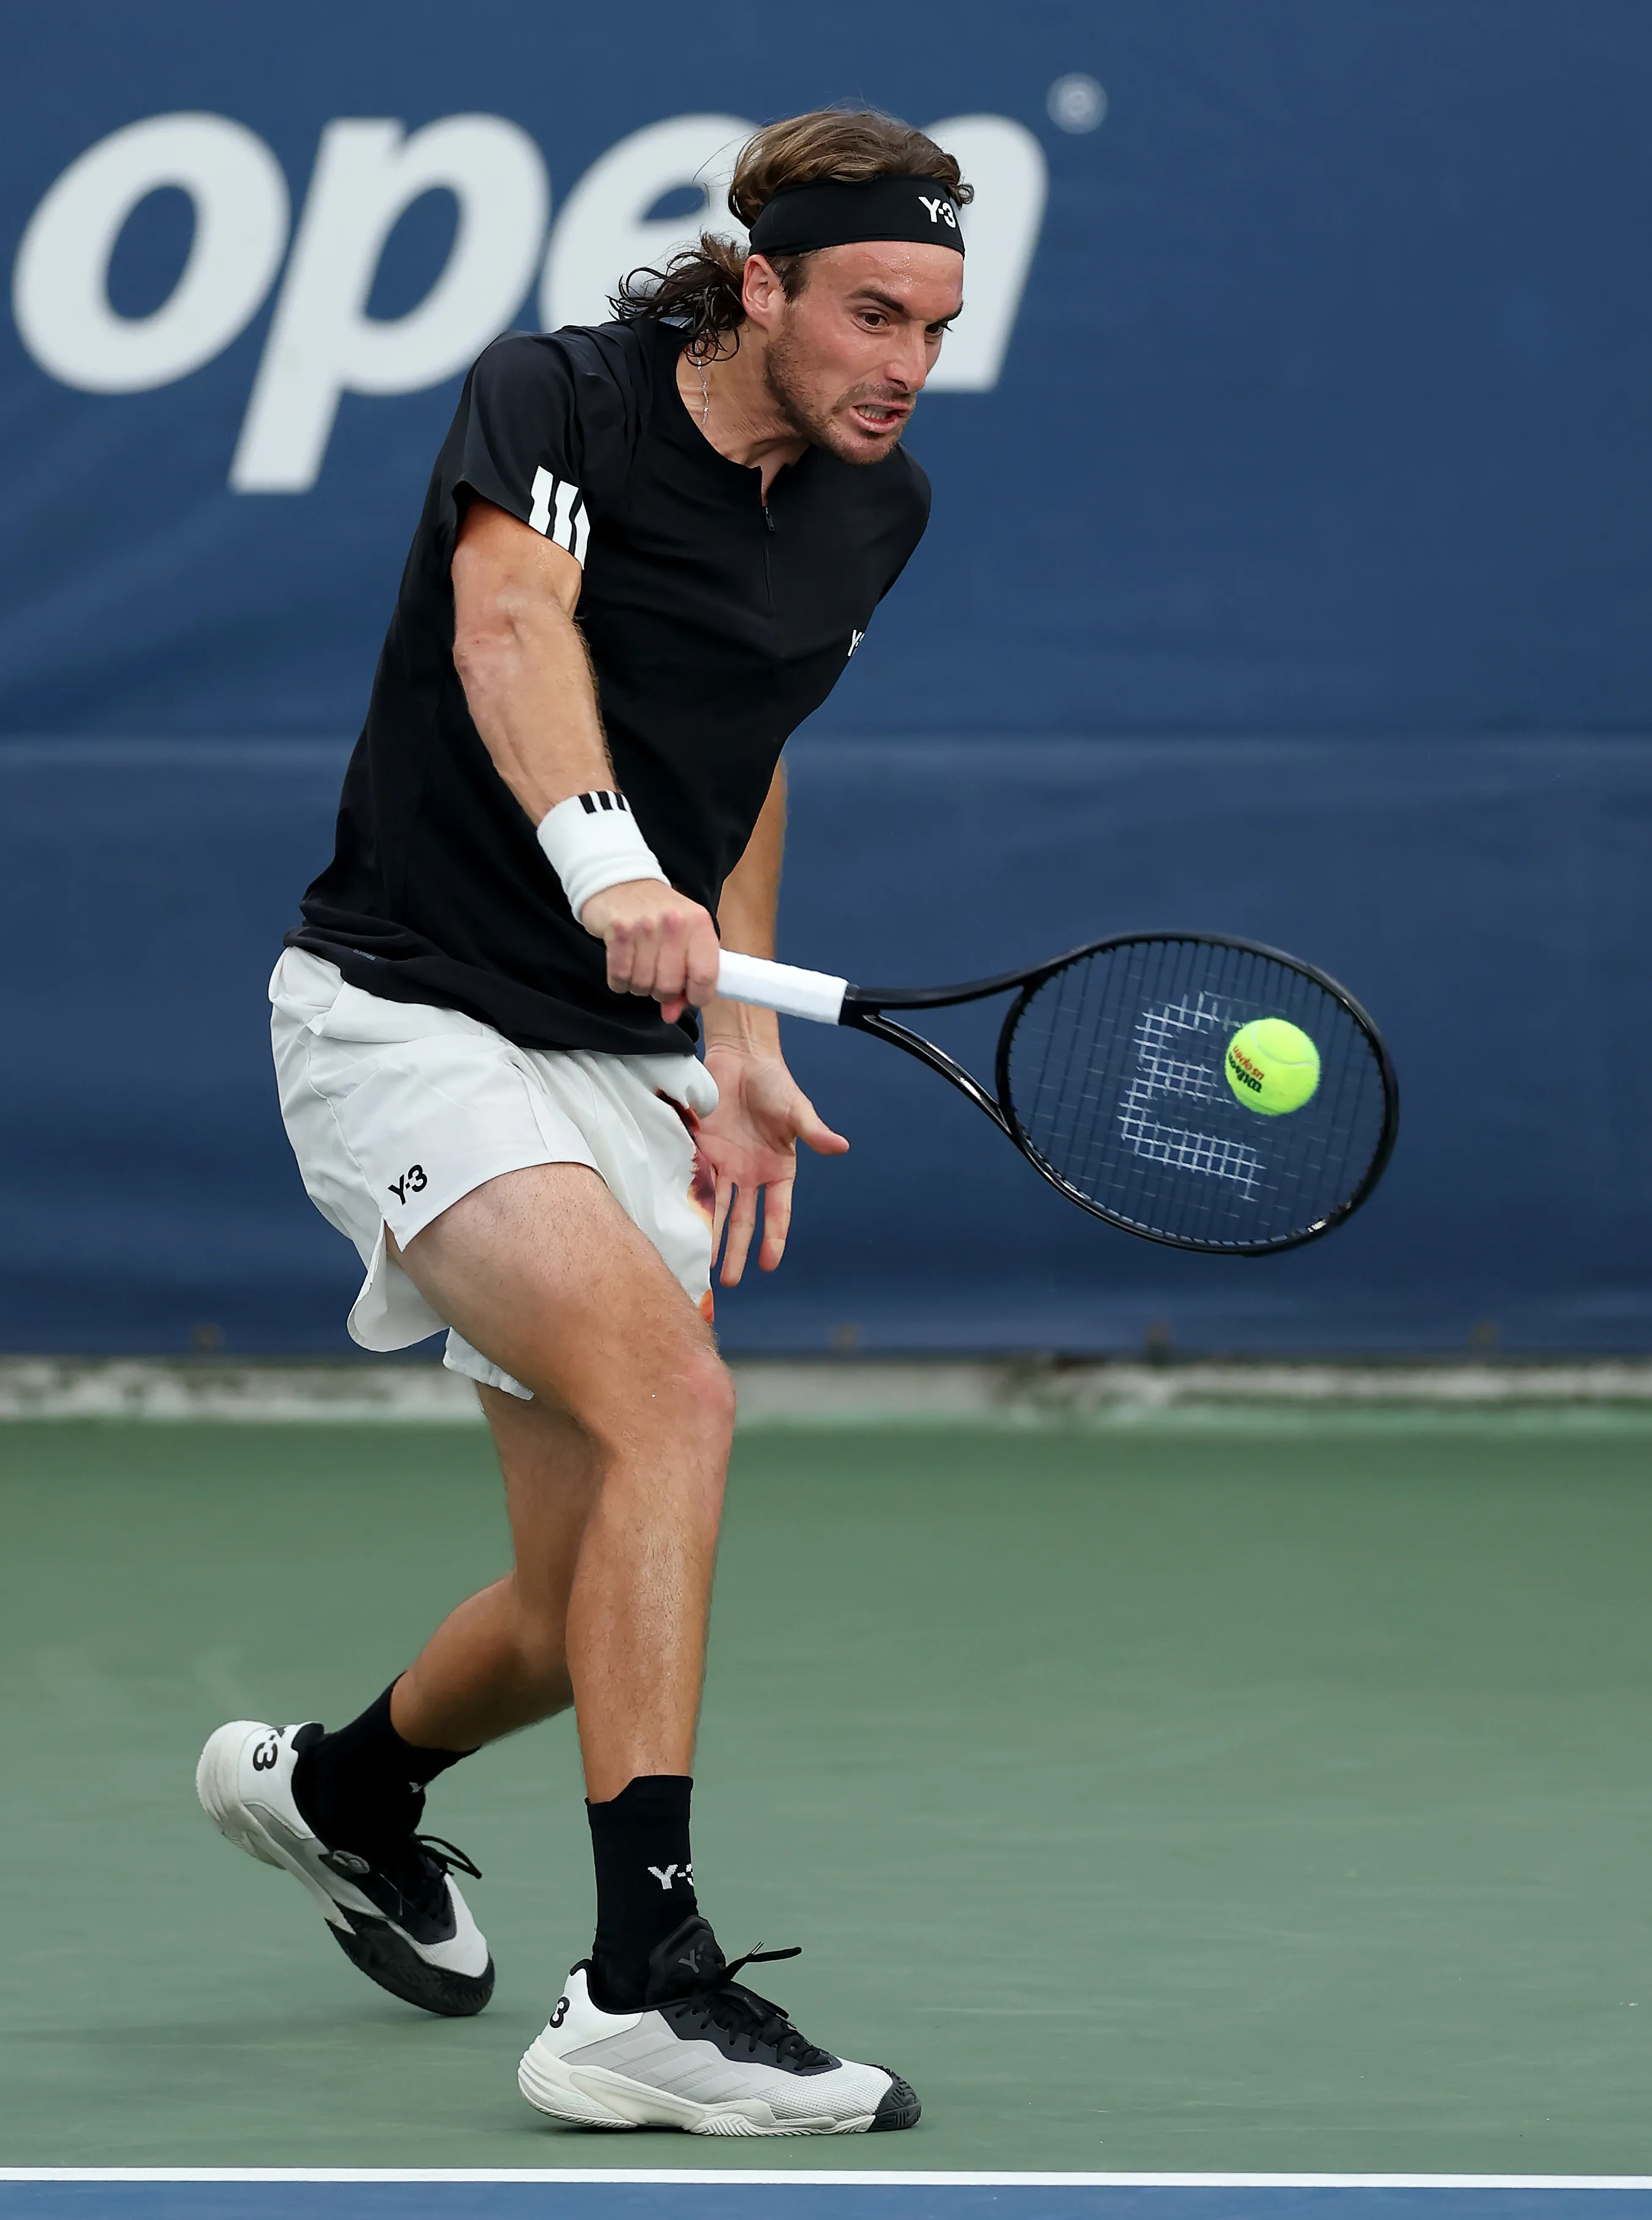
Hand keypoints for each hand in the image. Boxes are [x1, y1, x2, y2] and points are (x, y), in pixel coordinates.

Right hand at [581, 881, 721, 1021]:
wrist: (622, 882)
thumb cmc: (660, 917)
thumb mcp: (684, 940)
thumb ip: (686, 979)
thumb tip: (671, 1015)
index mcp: (700, 924)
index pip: (705, 976)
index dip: (697, 996)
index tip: (689, 995)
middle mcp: (674, 923)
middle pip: (669, 986)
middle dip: (662, 991)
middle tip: (658, 976)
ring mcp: (644, 926)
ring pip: (642, 985)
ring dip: (640, 985)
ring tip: (640, 965)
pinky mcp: (617, 931)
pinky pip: (619, 978)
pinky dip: (620, 981)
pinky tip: (624, 964)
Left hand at [700, 1045, 848, 1284]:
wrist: (741, 1058)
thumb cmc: (775, 1084)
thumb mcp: (797, 1109)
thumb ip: (814, 1132)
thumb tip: (841, 1147)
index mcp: (778, 1171)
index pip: (777, 1212)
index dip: (773, 1238)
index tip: (769, 1264)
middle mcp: (750, 1175)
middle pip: (743, 1221)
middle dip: (737, 1251)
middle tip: (729, 1282)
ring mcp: (725, 1166)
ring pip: (717, 1210)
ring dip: (711, 1237)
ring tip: (703, 1267)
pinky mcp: (701, 1153)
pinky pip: (695, 1183)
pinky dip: (690, 1205)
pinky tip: (681, 1226)